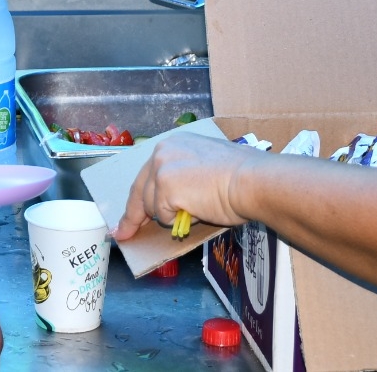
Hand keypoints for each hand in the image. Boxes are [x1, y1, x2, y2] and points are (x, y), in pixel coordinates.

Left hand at [111, 133, 263, 240]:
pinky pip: (164, 217)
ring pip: (152, 207)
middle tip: (124, 233)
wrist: (252, 181)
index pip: (147, 174)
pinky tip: (199, 210)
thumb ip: (185, 176)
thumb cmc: (241, 177)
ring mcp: (161, 169)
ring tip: (200, 208)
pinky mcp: (164, 188)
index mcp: (173, 144)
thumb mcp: (205, 167)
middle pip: (140, 191)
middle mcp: (162, 152)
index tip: (127, 215)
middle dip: (133, 216)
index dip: (139, 197)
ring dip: (171, 216)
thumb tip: (177, 200)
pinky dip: (180, 221)